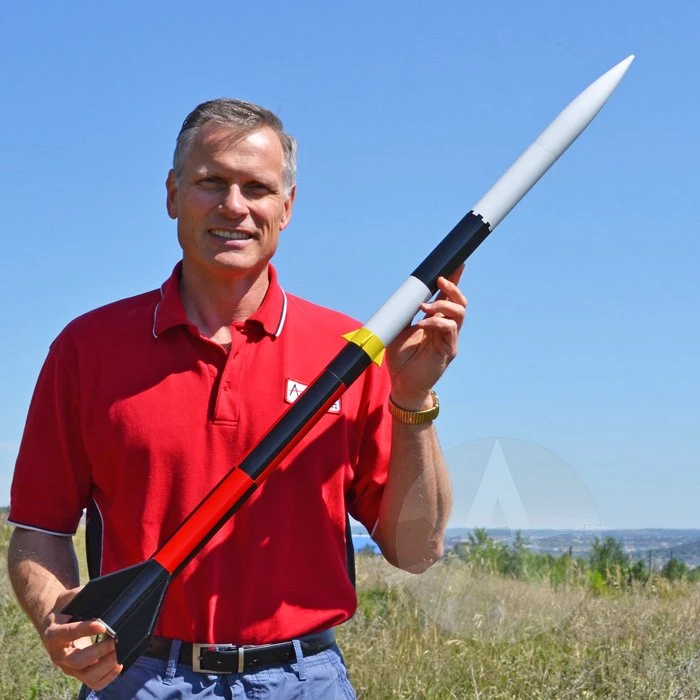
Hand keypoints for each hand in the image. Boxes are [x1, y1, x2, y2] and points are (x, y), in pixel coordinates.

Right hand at [42, 587, 121, 689]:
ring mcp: (69, 667)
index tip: (103, 625)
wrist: (54, 625)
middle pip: (78, 660)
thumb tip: (100, 589)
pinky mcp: (79, 673)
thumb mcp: (67, 598)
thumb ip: (80, 594)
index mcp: (54, 634)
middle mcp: (60, 655)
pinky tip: (119, 664)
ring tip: (120, 653)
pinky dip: (108, 677)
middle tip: (115, 641)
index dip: (85, 630)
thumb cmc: (64, 610)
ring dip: (106, 666)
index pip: (68, 633)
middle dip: (99, 651)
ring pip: (87, 676)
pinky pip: (94, 682)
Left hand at [386, 266, 466, 408]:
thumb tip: (406, 294)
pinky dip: (437, 323)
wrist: (401, 384)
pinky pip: (449, 330)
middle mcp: (446, 328)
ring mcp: (449, 339)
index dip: (454, 280)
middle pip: (459, 302)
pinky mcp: (448, 351)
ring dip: (443, 305)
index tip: (457, 264)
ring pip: (459, 314)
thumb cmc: (400, 358)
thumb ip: (405, 313)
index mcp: (436, 321)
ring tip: (426, 307)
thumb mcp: (399, 329)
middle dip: (453, 288)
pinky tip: (423, 324)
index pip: (448, 297)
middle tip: (440, 280)